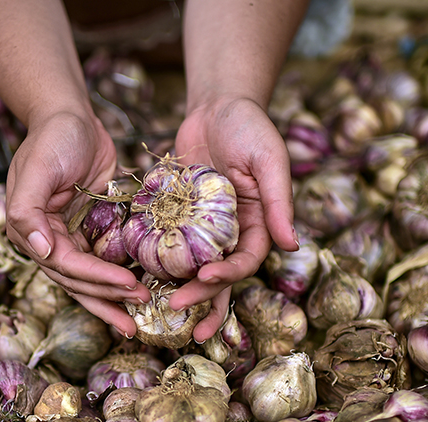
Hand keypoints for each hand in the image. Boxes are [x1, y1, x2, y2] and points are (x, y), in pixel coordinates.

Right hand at [4, 109, 147, 335]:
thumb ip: (28, 210)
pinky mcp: (92, 230)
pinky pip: (107, 260)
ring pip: (92, 278)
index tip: (127, 284)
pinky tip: (143, 288)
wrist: (71, 116)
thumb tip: (39, 251)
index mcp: (31, 231)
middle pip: (78, 281)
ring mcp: (71, 237)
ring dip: (115, 296)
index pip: (65, 265)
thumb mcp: (37, 167)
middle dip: (108, 297)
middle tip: (140, 311)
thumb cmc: (53, 137)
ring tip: (142, 312)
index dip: (96, 279)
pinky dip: (122, 275)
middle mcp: (48, 241)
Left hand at [169, 96, 298, 341]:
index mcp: (257, 226)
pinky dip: (152, 261)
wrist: (217, 106)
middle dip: (199, 298)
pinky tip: (135, 276)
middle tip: (176, 309)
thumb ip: (280, 202)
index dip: (228, 276)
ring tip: (157, 309)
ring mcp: (200, 229)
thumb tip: (292, 245)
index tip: (205, 279)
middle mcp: (229, 234)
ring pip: (189, 268)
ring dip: (175, 290)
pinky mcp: (176, 217)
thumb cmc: (250, 128)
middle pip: (216, 277)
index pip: (245, 261)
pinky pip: (163, 243)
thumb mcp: (269, 160)